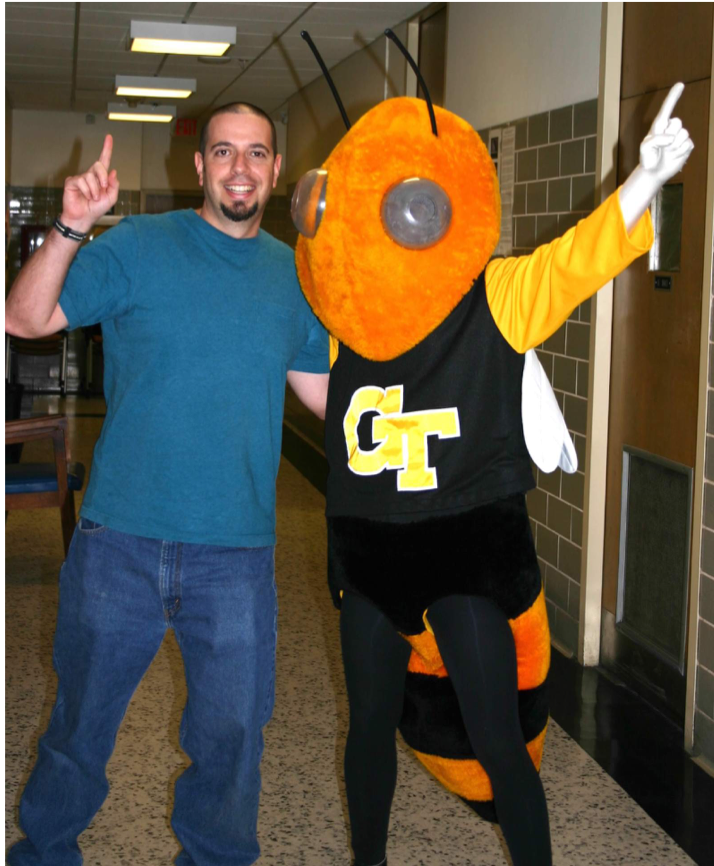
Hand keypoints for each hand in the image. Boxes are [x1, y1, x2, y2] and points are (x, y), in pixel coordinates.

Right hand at [61, 135, 119, 232]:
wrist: (83, 218)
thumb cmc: (96, 209)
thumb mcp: (111, 198)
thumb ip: (114, 185)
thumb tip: (113, 171)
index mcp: (100, 178)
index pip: (104, 160)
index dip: (107, 149)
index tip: (109, 137)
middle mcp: (90, 175)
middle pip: (99, 165)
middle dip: (103, 177)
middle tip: (103, 188)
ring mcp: (80, 178)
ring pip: (90, 176)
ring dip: (95, 190)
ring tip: (92, 198)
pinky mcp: (71, 181)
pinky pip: (81, 181)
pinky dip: (87, 191)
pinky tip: (85, 196)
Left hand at [618, 83, 693, 232]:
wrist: (654, 172)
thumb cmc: (648, 158)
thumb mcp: (645, 148)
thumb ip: (656, 139)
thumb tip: (672, 138)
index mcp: (660, 126)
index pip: (667, 108)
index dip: (673, 96)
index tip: (680, 85)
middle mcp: (671, 128)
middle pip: (677, 122)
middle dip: (669, 135)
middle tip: (662, 147)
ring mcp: (680, 136)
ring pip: (683, 134)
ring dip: (673, 146)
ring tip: (666, 152)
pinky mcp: (687, 146)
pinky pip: (687, 145)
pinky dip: (679, 153)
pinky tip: (673, 156)